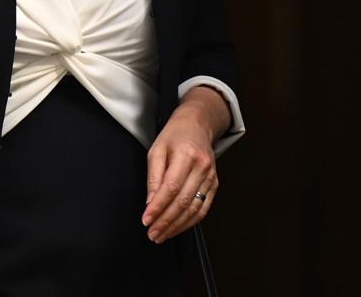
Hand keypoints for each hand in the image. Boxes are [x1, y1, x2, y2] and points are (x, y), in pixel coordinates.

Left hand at [141, 87, 228, 243]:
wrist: (197, 125)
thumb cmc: (174, 136)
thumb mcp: (156, 150)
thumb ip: (153, 177)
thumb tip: (150, 203)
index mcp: (186, 155)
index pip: (171, 188)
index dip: (158, 207)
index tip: (146, 220)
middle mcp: (202, 167)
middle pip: (183, 201)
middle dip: (166, 221)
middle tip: (152, 233)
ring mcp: (210, 177)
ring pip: (195, 209)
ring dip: (177, 226)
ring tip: (162, 235)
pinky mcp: (214, 185)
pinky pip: (203, 208)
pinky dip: (190, 222)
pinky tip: (177, 228)